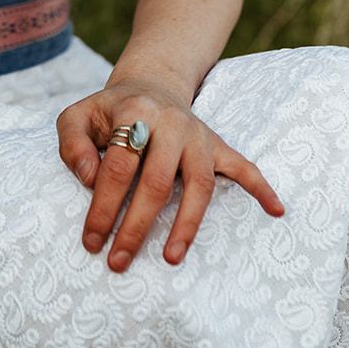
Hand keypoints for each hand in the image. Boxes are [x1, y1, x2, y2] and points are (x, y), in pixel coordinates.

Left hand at [56, 79, 284, 270]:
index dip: (103, 206)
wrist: (149, 86)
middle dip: (136, 225)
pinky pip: (244, 166)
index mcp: (134, 111)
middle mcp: (171, 122)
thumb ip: (72, 145)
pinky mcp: (218, 145)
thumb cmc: (108, 113)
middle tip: (118, 261)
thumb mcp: (76, 117)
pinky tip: (276, 211)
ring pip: (199, 184)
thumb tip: (90, 180)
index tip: (92, 240)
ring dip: (186, 225)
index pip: (118, 166)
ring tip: (171, 259)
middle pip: (157, 181)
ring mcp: (199, 135)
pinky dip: (261, 188)